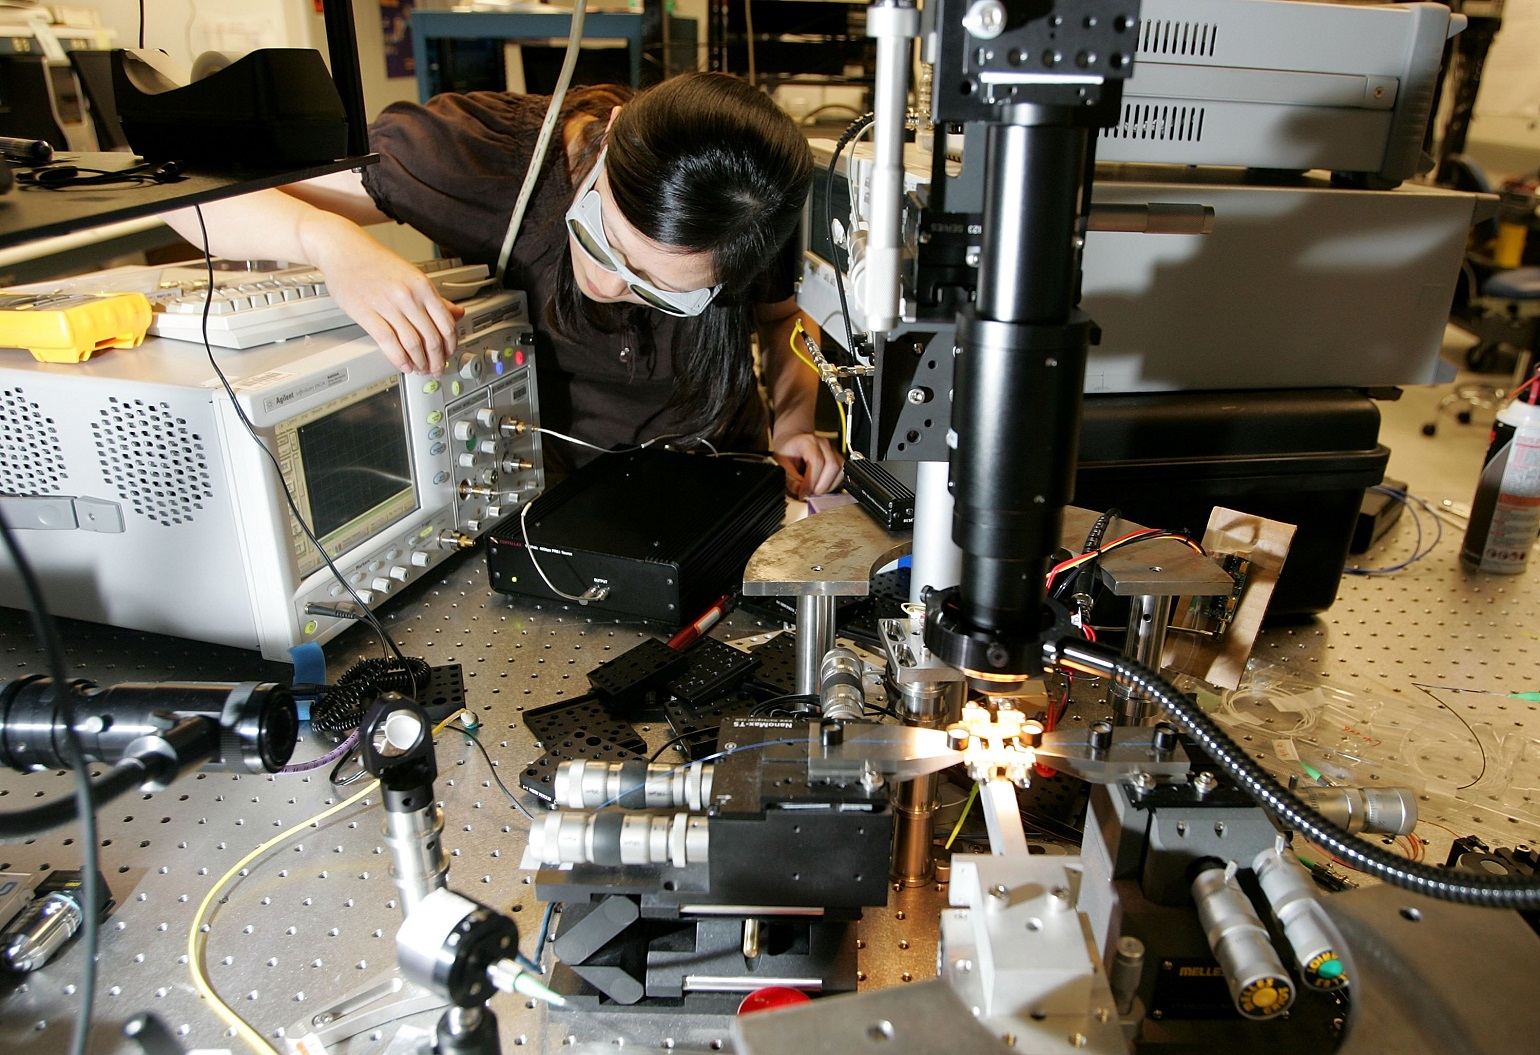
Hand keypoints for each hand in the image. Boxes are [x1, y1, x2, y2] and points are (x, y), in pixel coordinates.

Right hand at [306, 218, 462, 374]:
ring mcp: (387, 305)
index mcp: (422, 286)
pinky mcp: (366, 313)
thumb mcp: (412, 275)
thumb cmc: (376, 261)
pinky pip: (388, 342)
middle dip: (437, 359)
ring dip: (419, 362)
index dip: (451, 344)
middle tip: (436, 367)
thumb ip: (435, 297)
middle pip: (431, 338)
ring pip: (412, 344)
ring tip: (421, 368)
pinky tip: (404, 364)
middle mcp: (407, 296)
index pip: (446, 323)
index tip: (449, 352)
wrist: (344, 250)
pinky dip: (399, 358)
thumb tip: (457, 313)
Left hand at [773, 432, 843, 498]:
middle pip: (832, 466)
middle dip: (821, 486)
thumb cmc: (787, 450)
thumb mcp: (782, 464)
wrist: (792, 440)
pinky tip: (821, 486)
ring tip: (815, 490)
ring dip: (828, 486)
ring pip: (840, 471)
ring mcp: (833, 450)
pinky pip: (841, 473)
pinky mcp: (838, 458)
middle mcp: (823, 444)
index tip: (803, 493)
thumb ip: (790, 479)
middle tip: (809, 494)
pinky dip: (832, 484)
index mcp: (808, 442)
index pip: (817, 461)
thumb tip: (802, 493)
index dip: (811, 481)